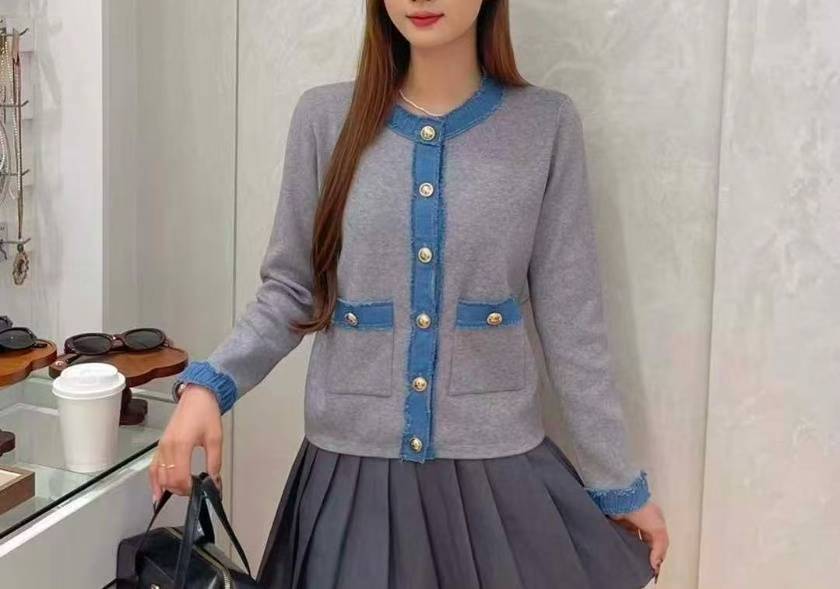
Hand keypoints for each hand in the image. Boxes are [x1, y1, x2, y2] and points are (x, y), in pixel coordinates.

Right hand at [149, 384, 222, 503]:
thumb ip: (215, 463)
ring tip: (184, 490)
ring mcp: (161, 447)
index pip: (179, 477)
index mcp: (181, 444)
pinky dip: (155, 481)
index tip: (200, 489)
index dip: (189, 488)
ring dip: (170, 487)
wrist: (197, 397)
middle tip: (196, 489)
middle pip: (168, 479)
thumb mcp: (215, 439)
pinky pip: (153, 468)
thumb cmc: (206, 413)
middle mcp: (167, 447)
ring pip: (159, 476)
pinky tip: (158, 492)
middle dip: (182, 489)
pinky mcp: (160, 446)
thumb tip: (215, 482)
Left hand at [608, 500, 668, 580]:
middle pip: (644, 543)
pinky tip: (622, 550)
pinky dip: (622, 543)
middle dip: (644, 554)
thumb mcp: (659, 530)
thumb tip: (655, 564)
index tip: (654, 569)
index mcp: (656, 522)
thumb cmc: (642, 508)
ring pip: (632, 541)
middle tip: (642, 566)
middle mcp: (642, 522)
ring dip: (632, 549)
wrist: (622, 498)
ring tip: (631, 560)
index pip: (658, 543)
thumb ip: (660, 548)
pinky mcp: (617, 523)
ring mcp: (629, 522)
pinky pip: (620, 537)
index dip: (657, 556)